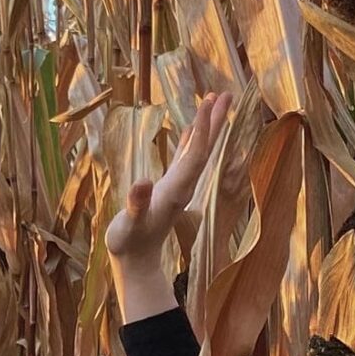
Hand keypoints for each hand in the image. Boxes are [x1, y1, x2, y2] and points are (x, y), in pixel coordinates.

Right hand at [105, 92, 226, 319]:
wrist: (136, 261)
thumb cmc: (128, 243)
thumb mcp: (128, 225)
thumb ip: (135, 205)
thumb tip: (141, 183)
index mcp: (175, 190)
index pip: (195, 156)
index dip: (203, 130)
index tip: (209, 103)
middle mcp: (182, 186)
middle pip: (205, 150)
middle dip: (215, 122)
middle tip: (227, 94)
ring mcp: (178, 186)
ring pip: (198, 152)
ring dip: (207, 128)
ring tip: (214, 101)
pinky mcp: (170, 188)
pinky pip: (185, 158)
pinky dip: (192, 141)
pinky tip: (194, 128)